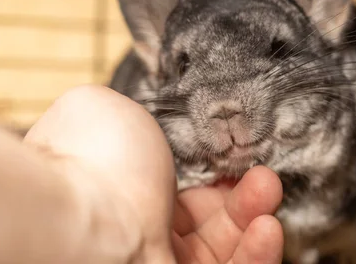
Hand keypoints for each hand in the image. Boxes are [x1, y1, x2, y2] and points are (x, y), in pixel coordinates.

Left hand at [24, 85, 283, 262]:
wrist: (87, 217)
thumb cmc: (94, 160)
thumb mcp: (103, 107)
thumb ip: (129, 113)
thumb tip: (138, 116)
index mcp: (124, 185)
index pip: (179, 183)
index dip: (213, 169)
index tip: (237, 150)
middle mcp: (139, 227)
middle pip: (207, 215)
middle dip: (243, 191)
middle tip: (262, 173)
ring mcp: (157, 259)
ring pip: (224, 246)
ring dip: (254, 217)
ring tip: (268, 190)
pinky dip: (256, 255)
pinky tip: (267, 227)